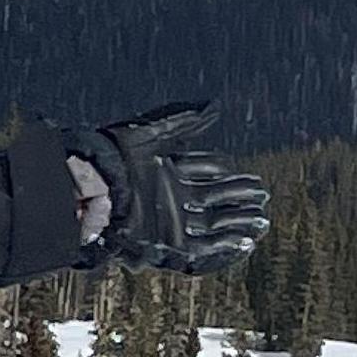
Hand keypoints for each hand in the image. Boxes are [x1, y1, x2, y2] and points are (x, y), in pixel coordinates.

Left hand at [73, 105, 269, 275]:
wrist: (91, 188)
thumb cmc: (115, 160)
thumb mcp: (151, 135)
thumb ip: (183, 122)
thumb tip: (213, 106)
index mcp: (167, 174)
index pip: (208, 174)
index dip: (231, 176)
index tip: (256, 180)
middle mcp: (170, 199)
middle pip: (215, 201)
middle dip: (240, 200)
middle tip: (264, 197)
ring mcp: (169, 222)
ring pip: (212, 225)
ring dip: (237, 224)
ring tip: (261, 221)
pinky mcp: (166, 244)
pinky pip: (200, 251)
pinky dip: (222, 249)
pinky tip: (244, 243)